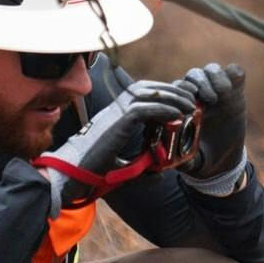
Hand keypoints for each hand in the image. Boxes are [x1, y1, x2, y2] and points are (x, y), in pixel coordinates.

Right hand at [38, 78, 197, 207]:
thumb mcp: (122, 167)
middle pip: (146, 87)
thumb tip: (160, 175)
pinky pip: (144, 109)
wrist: (72, 172)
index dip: (162, 92)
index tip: (180, 101)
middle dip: (171, 90)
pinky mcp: (118, 122)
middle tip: (190, 98)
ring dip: (172, 97)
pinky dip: (163, 109)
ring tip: (189, 105)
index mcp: (115, 115)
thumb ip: (141, 169)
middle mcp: (115, 109)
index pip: (140, 93)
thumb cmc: (92, 169)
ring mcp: (115, 113)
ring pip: (147, 94)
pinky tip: (178, 114)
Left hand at [174, 62, 248, 179]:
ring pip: (211, 70)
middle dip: (200, 84)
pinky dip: (234, 74)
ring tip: (222, 94)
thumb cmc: (200, 158)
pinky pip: (234, 72)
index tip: (191, 106)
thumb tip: (172, 152)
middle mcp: (198, 95)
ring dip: (215, 77)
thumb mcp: (189, 161)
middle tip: (210, 100)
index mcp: (181, 107)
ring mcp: (217, 91)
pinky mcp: (236, 90)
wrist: (223, 162)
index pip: (177, 89)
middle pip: (193, 76)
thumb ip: (181, 157)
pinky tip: (233, 89)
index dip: (182, 93)